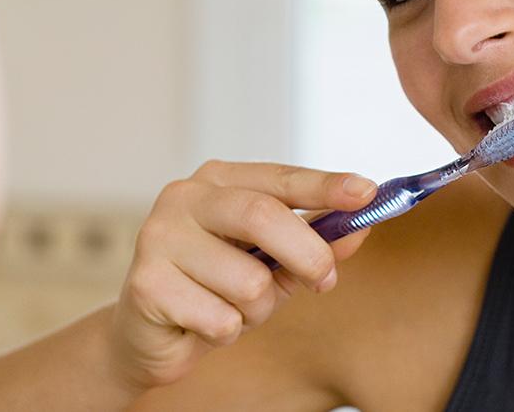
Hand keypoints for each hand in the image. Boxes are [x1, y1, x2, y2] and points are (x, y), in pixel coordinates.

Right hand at [107, 161, 377, 391]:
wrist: (146, 334)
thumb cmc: (214, 288)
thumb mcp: (271, 262)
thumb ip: (313, 243)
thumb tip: (360, 229)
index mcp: (217, 181)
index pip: (280, 179)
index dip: (325, 186)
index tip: (367, 193)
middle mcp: (184, 198)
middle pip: (262, 216)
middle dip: (307, 254)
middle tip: (324, 280)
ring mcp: (158, 237)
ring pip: (248, 281)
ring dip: (257, 309)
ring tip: (233, 308)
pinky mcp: (146, 284)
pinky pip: (220, 319)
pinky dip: (226, 332)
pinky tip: (202, 323)